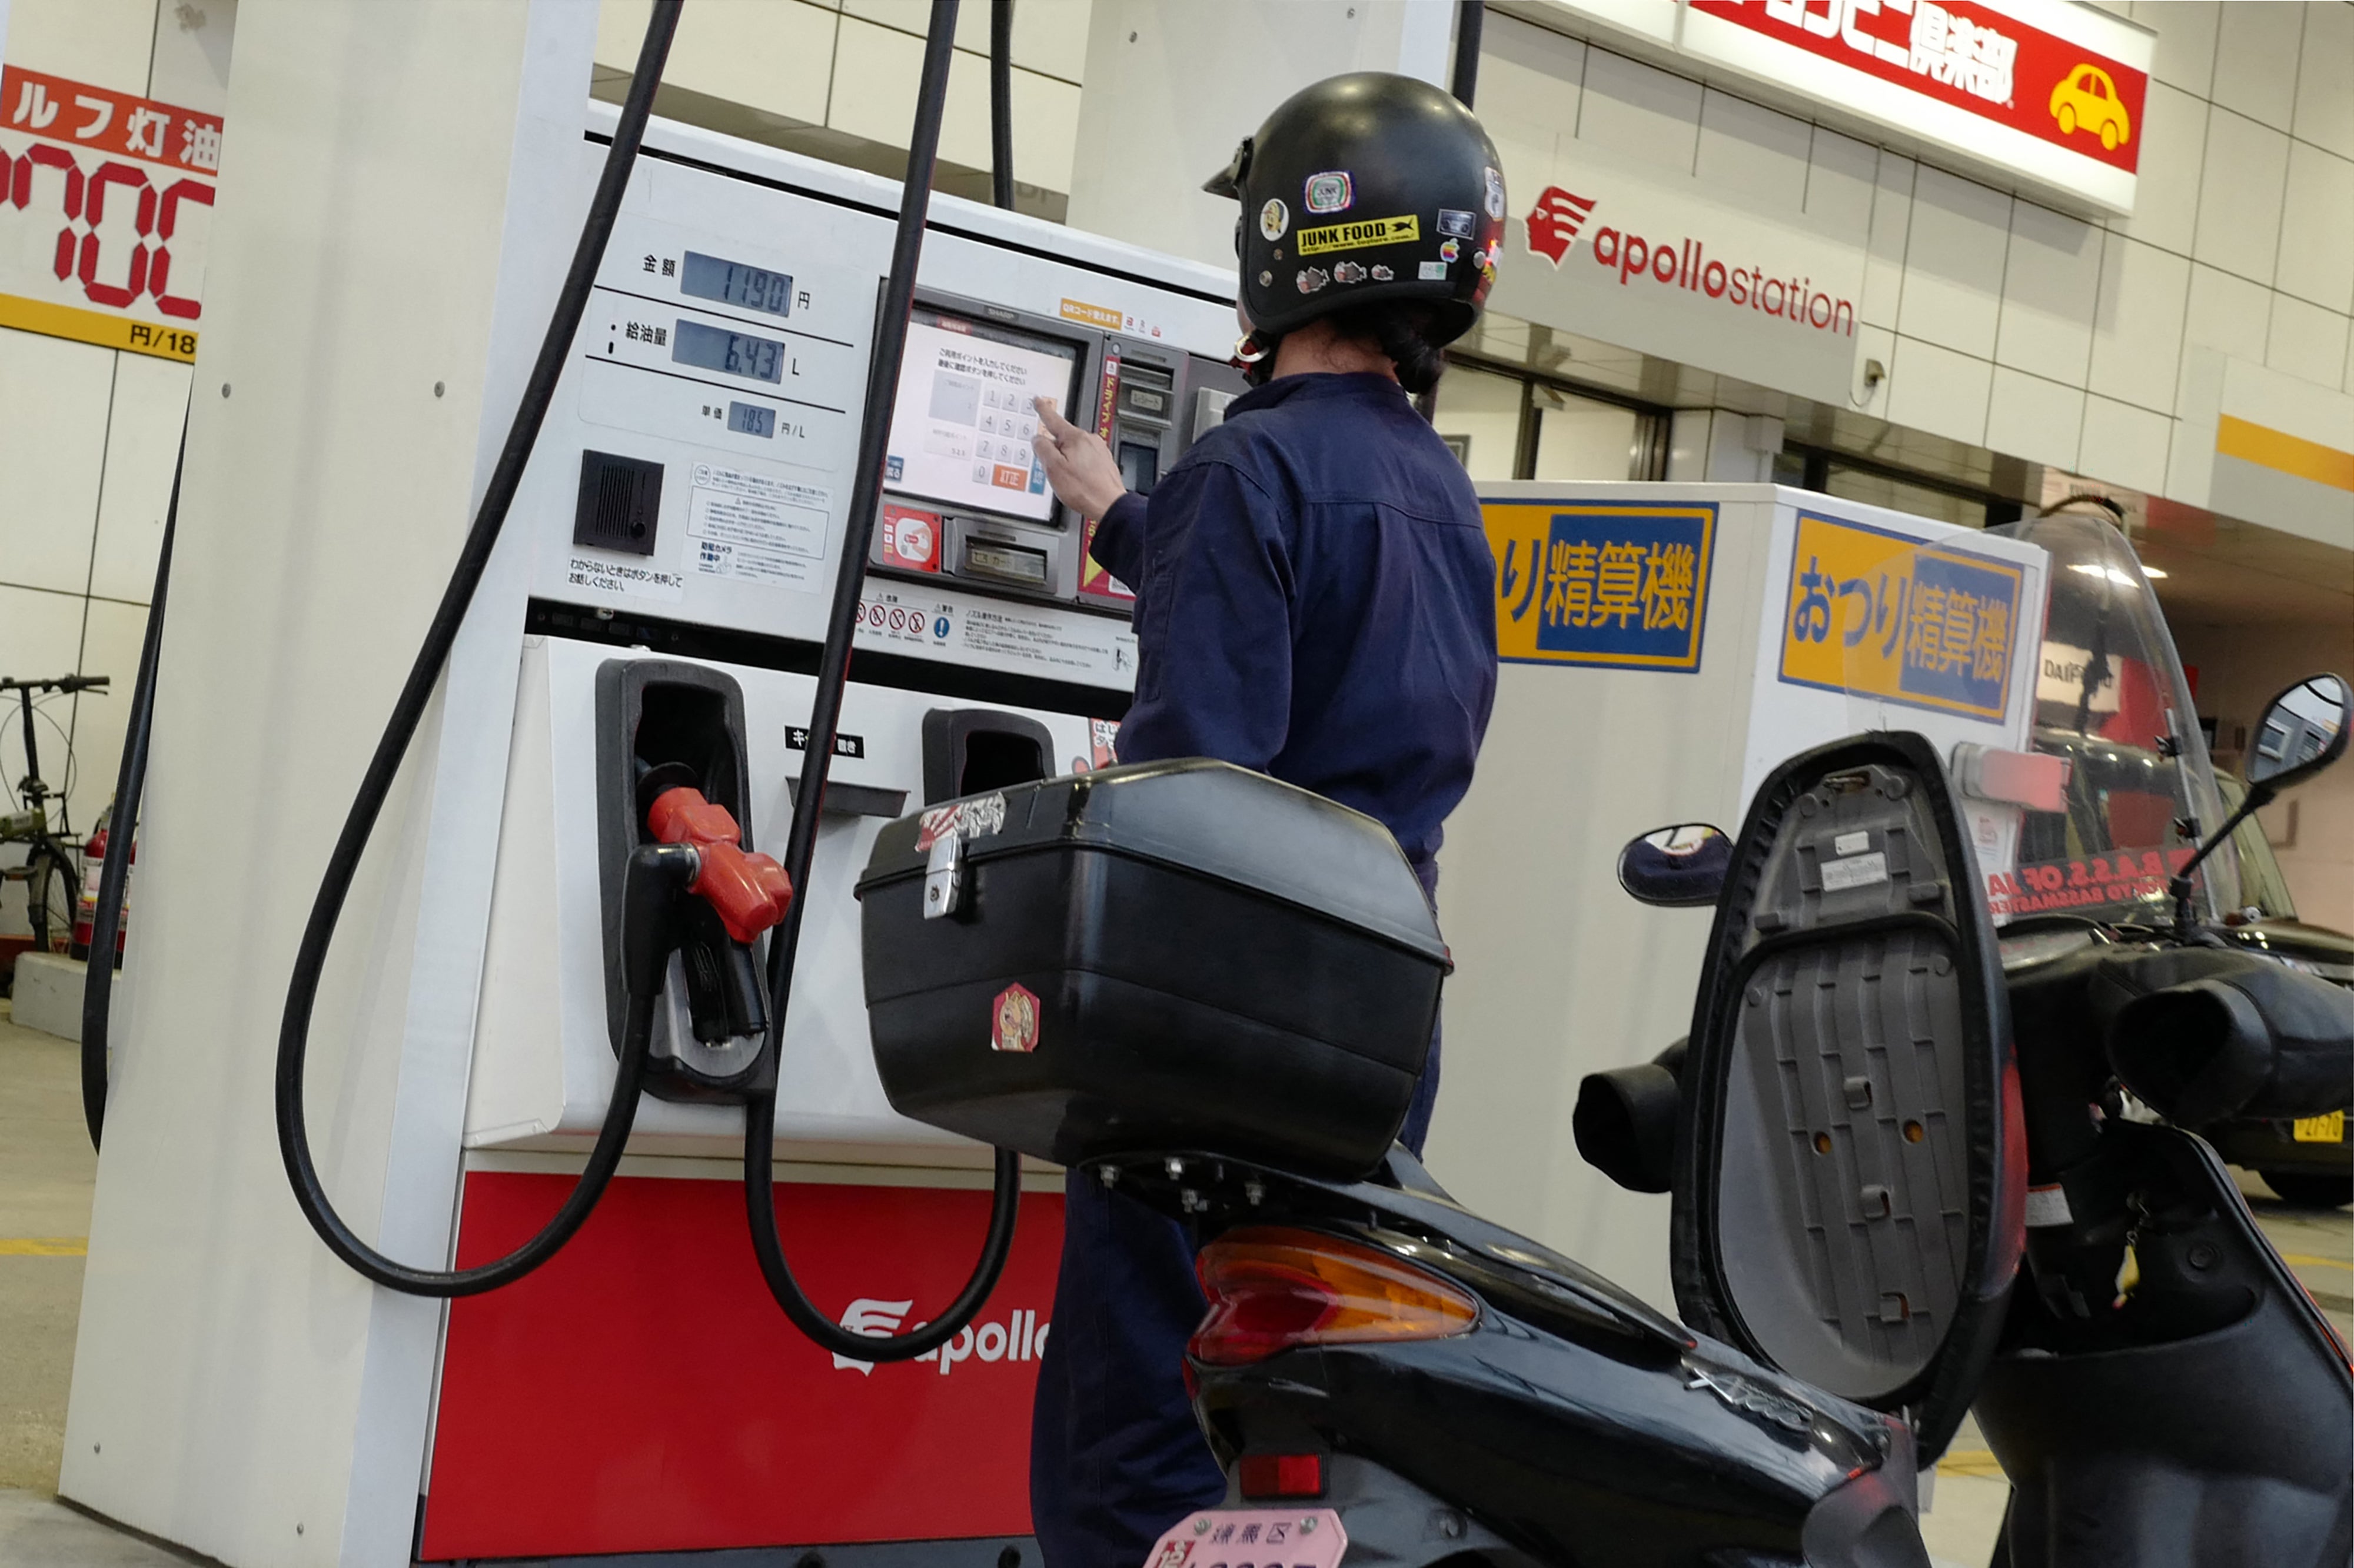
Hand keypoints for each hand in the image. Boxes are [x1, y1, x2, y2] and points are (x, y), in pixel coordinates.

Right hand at [1031, 396, 1126, 521]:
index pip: (1054, 419)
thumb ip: (1043, 450)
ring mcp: (1099, 451)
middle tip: (1055, 471)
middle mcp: (1089, 440)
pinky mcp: (1104, 462)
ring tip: (1070, 482)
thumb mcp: (1053, 469)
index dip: (1043, 410)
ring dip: (1068, 462)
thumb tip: (1038, 439)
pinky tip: (1079, 482)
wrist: (1109, 505)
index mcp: (1075, 438)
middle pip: (1063, 439)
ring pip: (1074, 451)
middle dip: (1055, 452)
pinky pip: (1085, 460)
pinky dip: (1079, 469)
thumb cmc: (1084, 489)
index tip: (1038, 401)